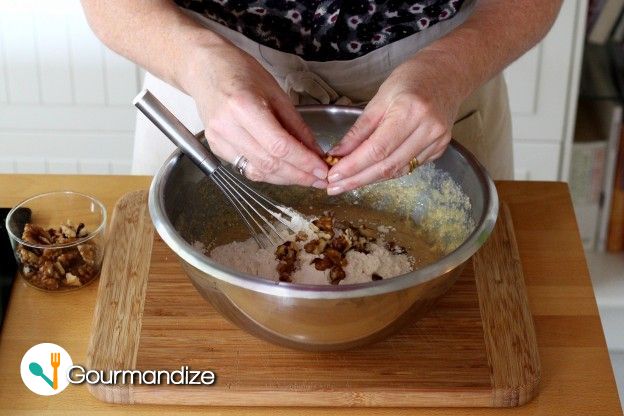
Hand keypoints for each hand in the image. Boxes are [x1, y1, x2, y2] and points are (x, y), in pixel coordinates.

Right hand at [181, 43, 327, 187]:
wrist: (205, 68)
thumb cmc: (240, 72)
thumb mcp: (275, 92)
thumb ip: (295, 125)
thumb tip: (315, 152)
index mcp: (243, 107)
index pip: (279, 146)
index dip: (304, 162)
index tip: (322, 170)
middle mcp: (227, 127)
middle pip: (269, 163)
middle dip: (298, 175)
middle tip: (320, 179)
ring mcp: (218, 140)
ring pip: (258, 172)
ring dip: (285, 178)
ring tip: (306, 178)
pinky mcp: (216, 149)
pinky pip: (246, 168)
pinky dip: (268, 173)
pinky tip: (284, 171)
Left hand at [325, 54, 465, 194]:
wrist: (448, 73)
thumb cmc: (411, 79)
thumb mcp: (380, 98)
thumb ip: (359, 130)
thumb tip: (338, 154)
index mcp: (410, 111)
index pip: (377, 149)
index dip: (353, 166)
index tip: (333, 176)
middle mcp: (427, 129)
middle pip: (387, 165)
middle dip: (357, 179)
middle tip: (334, 187)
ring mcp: (437, 141)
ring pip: (398, 171)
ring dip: (370, 180)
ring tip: (346, 184)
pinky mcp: (440, 149)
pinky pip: (409, 167)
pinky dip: (387, 173)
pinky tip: (369, 175)